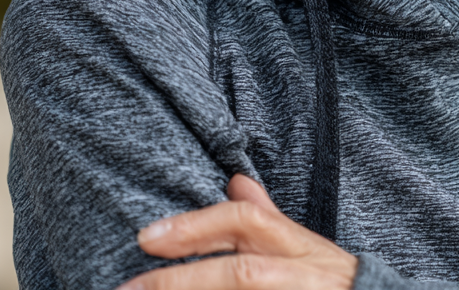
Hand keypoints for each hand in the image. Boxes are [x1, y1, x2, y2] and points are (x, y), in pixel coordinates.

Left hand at [117, 174, 357, 289]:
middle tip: (128, 289)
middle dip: (180, 281)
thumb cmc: (330, 282)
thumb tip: (234, 180)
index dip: (196, 226)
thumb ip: (266, 216)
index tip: (146, 238)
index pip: (245, 221)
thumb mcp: (304, 245)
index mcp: (296, 245)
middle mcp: (296, 273)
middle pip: (238, 273)